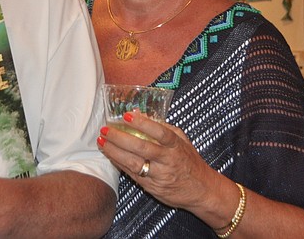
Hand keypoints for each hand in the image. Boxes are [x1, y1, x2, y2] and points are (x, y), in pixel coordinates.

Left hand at [97, 111, 214, 209]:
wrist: (202, 191)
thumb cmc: (190, 161)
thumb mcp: (182, 141)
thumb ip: (163, 127)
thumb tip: (139, 112)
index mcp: (176, 146)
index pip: (160, 132)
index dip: (143, 124)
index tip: (127, 115)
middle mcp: (168, 160)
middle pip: (142, 148)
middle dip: (120, 138)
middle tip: (105, 129)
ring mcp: (159, 175)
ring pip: (134, 163)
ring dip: (114, 152)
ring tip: (101, 142)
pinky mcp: (152, 187)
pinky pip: (132, 174)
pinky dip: (119, 163)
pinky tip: (109, 155)